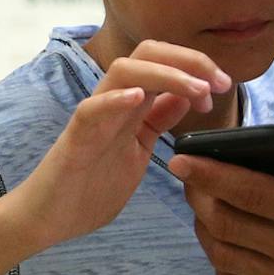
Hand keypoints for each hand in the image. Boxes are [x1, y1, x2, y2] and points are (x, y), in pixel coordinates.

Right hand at [10, 42, 228, 248]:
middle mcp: (112, 104)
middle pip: (147, 54)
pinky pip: (90, 110)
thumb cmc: (88, 189)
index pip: (163, 63)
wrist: (48, 221)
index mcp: (130, 107)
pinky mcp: (74, 140)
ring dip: (166, 74)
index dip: (197, 66)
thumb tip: (187, 96)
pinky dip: (114, 99)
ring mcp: (93, 118)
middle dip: (189, 60)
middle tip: (220, 83)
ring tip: (196, 91)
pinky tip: (137, 97)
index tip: (225, 86)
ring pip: (123, 71)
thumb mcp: (138, 151)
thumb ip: (158, 122)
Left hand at [174, 126, 273, 274]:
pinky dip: (221, 265)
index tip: (180, 158)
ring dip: (205, 229)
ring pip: (225, 256)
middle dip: (197, 197)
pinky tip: (224, 243)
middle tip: (188, 177)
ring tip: (203, 205)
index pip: (248, 192)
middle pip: (226, 224)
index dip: (207, 174)